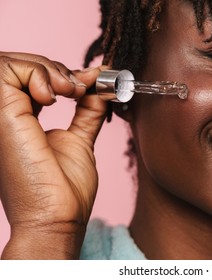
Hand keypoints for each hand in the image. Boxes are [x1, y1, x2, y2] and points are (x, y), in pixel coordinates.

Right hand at [0, 52, 107, 258]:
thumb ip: (87, 111)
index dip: (61, 73)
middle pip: (19, 66)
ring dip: (48, 68)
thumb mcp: (80, 139)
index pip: (31, 78)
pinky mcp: (1, 114)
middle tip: (81, 88)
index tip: (93, 83)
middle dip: (56, 68)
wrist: (58, 216)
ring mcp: (1, 114)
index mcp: (23, 119)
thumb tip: (98, 86)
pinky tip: (58, 95)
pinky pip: (7, 71)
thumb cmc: (65, 188)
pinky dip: (37, 73)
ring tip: (72, 91)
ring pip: (10, 63)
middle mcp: (7, 114)